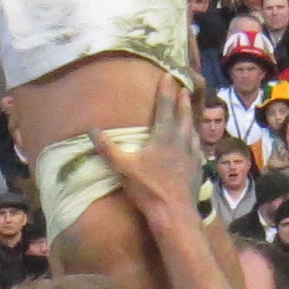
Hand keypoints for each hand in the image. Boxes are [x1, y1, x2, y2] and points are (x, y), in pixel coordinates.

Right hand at [92, 75, 206, 226]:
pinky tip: (194, 145)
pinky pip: (197, 149)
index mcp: (164, 136)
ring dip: (191, 119)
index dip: (166, 90)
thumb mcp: (123, 167)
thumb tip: (91, 130)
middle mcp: (181, 141)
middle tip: (184, 88)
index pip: (165, 107)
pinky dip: (195, 141)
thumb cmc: (149, 188)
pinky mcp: (198, 169)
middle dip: (182, 100)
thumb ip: (107, 148)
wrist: (175, 213)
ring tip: (190, 113)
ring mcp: (192, 155)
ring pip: (193, 131)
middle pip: (184, 115)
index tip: (168, 75)